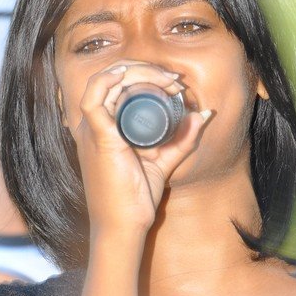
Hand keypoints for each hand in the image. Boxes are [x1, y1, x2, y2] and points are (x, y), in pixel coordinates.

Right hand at [70, 60, 212, 236]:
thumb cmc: (134, 199)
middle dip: (143, 69)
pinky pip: (94, 99)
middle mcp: (92, 126)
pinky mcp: (98, 138)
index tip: (174, 84)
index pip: (116, 86)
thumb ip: (182, 140)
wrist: (123, 226)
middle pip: (111, 79)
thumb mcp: (163, 162)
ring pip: (104, 82)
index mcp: (102, 128)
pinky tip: (127, 74)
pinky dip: (108, 81)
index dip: (144, 75)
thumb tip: (203, 114)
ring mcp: (92, 131)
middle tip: (173, 80)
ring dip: (134, 71)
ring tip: (164, 78)